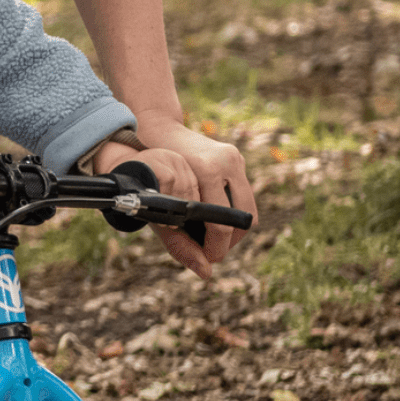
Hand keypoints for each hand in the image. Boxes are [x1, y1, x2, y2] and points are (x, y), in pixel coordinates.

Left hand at [92, 124, 255, 279]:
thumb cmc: (150, 166)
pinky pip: (243, 195)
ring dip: (233, 229)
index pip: (223, 223)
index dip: (217, 248)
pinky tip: (212, 220)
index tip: (207, 259)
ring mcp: (235, 158)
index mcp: (206, 169)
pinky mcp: (237, 158)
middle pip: (244, 219)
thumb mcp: (159, 205)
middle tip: (211, 252)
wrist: (156, 126)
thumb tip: (205, 273)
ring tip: (211, 239)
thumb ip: (179, 241)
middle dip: (230, 242)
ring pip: (249, 209)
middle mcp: (226, 161)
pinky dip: (231, 212)